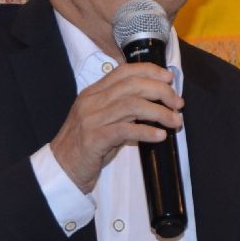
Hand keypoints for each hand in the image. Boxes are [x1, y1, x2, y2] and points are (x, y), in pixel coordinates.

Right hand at [49, 62, 181, 192]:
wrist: (61, 169)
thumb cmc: (85, 147)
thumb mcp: (102, 121)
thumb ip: (123, 112)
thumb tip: (155, 107)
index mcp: (93, 93)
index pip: (124, 71)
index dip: (150, 71)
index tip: (169, 79)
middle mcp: (91, 102)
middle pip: (132, 85)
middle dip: (161, 91)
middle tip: (178, 103)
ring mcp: (91, 119)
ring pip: (132, 105)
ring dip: (159, 112)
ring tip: (175, 121)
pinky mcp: (94, 139)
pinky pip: (125, 130)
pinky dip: (146, 131)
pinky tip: (160, 136)